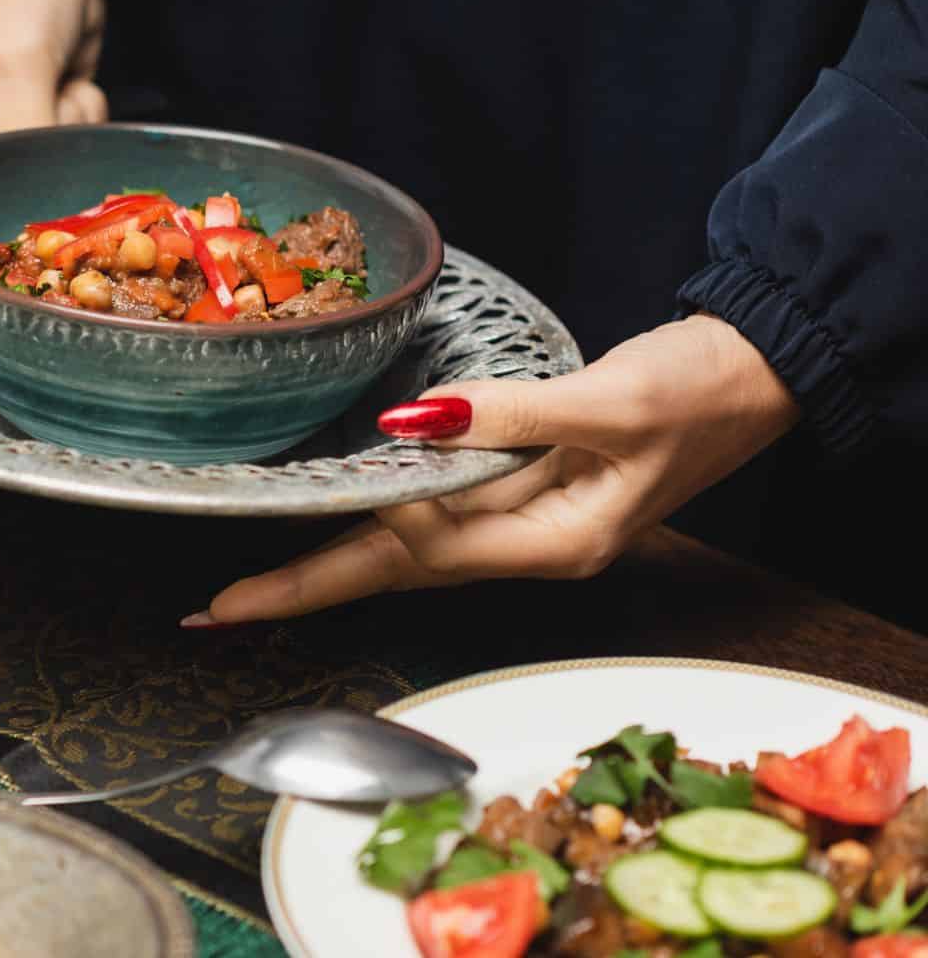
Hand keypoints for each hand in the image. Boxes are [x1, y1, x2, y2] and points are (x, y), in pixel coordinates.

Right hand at [0, 0, 106, 171]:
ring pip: (22, 186)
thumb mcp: (12, 67)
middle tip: (27, 117)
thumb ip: (19, 144)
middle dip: (11, 169)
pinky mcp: (23, 138)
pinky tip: (67, 86)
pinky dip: (75, 128)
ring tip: (51, 86)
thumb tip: (41, 197)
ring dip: (54, 138)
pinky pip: (56, 166)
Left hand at [182, 314, 800, 624]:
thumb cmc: (700, 391)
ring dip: (333, 551)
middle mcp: (529, 543)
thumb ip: (504, 416)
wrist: (758, 370)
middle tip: (217, 606)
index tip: (245, 594)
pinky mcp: (526, 482)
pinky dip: (382, 506)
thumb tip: (409, 427)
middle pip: (395, 568)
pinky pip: (437, 504)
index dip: (327, 567)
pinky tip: (337, 506)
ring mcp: (526, 516)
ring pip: (410, 539)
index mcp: (553, 542)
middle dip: (306, 583)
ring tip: (252, 573)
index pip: (416, 560)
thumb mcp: (607, 402)